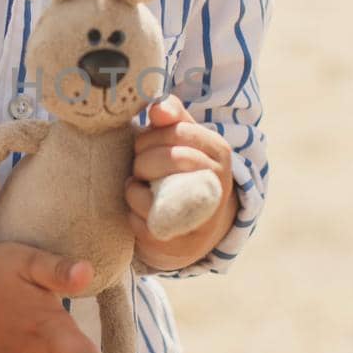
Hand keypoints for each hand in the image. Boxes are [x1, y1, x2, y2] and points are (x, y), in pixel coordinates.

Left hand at [127, 95, 236, 269]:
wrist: (196, 226)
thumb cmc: (180, 170)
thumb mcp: (182, 138)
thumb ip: (170, 114)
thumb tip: (157, 108)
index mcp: (219, 152)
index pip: (179, 132)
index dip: (150, 137)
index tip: (142, 144)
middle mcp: (218, 185)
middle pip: (170, 159)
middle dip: (142, 160)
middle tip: (138, 165)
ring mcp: (201, 218)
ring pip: (150, 194)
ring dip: (133, 188)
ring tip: (139, 186)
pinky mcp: (179, 244)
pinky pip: (141, 222)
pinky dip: (132, 213)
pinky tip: (141, 209)